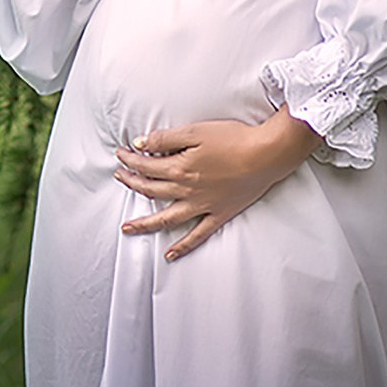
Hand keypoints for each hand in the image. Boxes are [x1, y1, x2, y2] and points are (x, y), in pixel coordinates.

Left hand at [113, 109, 320, 260]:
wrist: (265, 155)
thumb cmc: (233, 138)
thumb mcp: (195, 131)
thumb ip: (165, 139)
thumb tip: (141, 145)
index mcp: (179, 168)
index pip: (145, 166)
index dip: (130, 160)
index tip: (121, 154)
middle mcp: (186, 191)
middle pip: (150, 190)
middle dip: (131, 183)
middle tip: (120, 177)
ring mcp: (202, 206)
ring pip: (166, 218)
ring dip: (145, 223)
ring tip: (128, 228)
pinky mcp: (219, 215)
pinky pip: (197, 235)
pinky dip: (183, 246)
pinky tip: (170, 255)